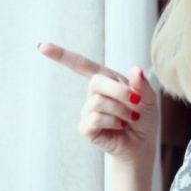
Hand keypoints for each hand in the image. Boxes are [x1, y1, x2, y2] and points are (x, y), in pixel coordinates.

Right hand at [38, 42, 158, 163]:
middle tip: (136, 102)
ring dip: (120, 110)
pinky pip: (95, 119)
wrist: (142, 143)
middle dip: (119, 91)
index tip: (42, 47)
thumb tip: (136, 69)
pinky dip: (113, 122)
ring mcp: (88, 110)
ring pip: (97, 102)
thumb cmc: (144, 118)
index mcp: (107, 80)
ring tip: (130, 118)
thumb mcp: (149, 98)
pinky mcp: (86, 127)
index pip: (82, 65)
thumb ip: (142, 84)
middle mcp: (94, 93)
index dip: (62, 55)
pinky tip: (119, 126)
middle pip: (96, 82)